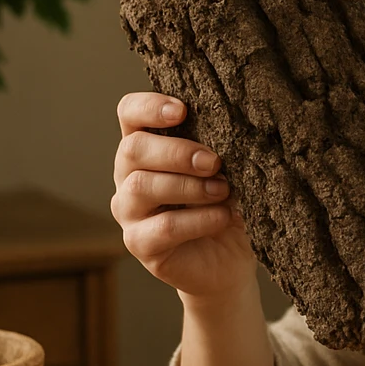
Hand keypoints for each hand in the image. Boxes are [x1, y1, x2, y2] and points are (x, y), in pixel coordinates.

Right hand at [111, 93, 255, 301]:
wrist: (232, 259)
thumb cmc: (227, 203)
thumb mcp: (226, 169)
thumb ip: (218, 146)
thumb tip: (235, 127)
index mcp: (147, 148)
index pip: (130, 113)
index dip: (149, 106)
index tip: (182, 110)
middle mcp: (129, 176)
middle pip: (133, 149)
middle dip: (177, 152)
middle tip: (214, 162)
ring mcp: (129, 212)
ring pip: (141, 187)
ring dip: (189, 186)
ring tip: (224, 190)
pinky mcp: (140, 244)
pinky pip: (163, 227)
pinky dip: (198, 219)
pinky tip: (223, 216)